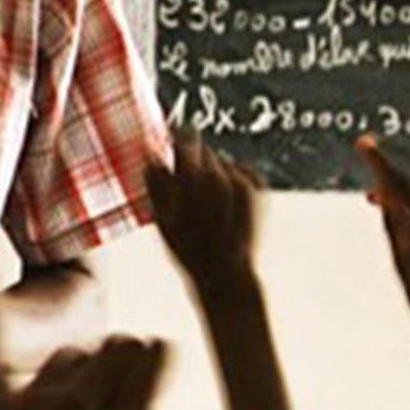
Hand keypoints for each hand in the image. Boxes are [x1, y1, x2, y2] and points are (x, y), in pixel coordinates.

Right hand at [147, 135, 260, 290]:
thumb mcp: (161, 216)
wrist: (226, 272)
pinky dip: (236, 183)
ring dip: (216, 176)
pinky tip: (228, 208)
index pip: (185, 137)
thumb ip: (154, 180)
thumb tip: (150, 152)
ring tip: (212, 208)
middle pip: (204, 152)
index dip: (178, 140)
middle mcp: (220, 173)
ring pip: (224, 164)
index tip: (175, 144)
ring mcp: (243, 180)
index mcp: (191, 176)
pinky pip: (243, 173)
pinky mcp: (260, 188)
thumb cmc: (189, 248)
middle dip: (196, 167)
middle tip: (191, 193)